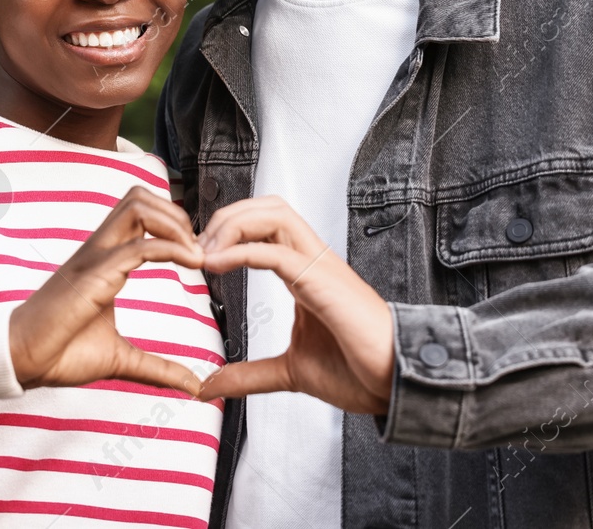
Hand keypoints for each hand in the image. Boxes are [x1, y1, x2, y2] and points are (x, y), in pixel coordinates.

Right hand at [8, 186, 205, 396]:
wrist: (22, 361)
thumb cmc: (61, 354)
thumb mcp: (121, 359)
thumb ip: (158, 368)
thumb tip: (193, 386)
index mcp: (103, 260)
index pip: (139, 214)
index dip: (173, 225)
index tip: (196, 256)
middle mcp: (98, 251)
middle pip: (138, 197)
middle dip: (175, 214)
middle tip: (197, 249)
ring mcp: (94, 259)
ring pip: (136, 207)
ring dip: (174, 224)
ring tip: (195, 255)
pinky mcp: (92, 276)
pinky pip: (137, 247)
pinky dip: (170, 248)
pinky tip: (191, 264)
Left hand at [196, 196, 393, 414]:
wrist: (396, 384)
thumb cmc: (358, 370)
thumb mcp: (290, 372)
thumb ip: (250, 374)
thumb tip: (212, 385)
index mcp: (305, 272)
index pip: (266, 225)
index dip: (228, 230)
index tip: (199, 256)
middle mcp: (312, 260)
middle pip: (267, 207)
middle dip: (226, 217)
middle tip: (196, 248)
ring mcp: (320, 267)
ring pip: (274, 214)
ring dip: (233, 225)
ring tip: (206, 252)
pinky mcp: (323, 283)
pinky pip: (278, 252)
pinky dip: (242, 251)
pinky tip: (217, 265)